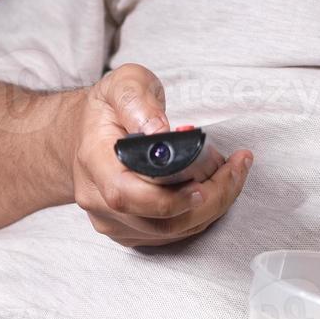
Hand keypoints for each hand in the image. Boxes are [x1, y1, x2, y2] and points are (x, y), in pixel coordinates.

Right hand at [70, 63, 252, 246]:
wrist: (84, 135)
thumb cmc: (107, 111)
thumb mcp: (121, 84)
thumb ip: (137, 101)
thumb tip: (159, 131)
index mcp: (94, 161)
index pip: (127, 194)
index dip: (170, 198)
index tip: (204, 182)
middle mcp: (97, 198)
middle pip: (158, 220)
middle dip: (208, 199)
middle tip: (235, 169)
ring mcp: (111, 220)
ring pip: (170, 231)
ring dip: (212, 207)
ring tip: (233, 174)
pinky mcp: (128, 231)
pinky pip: (171, 234)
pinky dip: (201, 215)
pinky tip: (216, 189)